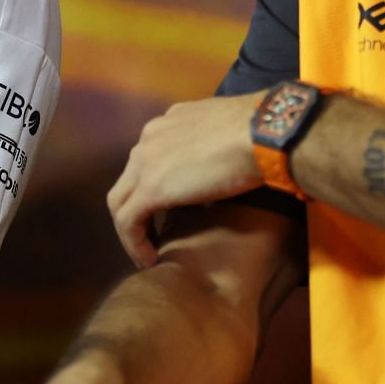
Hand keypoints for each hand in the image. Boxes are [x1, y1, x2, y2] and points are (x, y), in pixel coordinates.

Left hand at [106, 93, 262, 266]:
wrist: (263, 133)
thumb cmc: (261, 133)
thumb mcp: (229, 135)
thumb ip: (216, 148)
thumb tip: (224, 169)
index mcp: (170, 122)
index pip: (150, 158)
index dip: (157, 186)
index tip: (172, 211)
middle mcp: (150, 137)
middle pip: (129, 180)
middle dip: (138, 210)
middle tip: (154, 236)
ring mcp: (146, 161)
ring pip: (121, 201)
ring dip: (132, 231)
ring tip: (148, 254)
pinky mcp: (150, 188)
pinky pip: (128, 222)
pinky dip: (135, 243)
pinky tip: (151, 261)